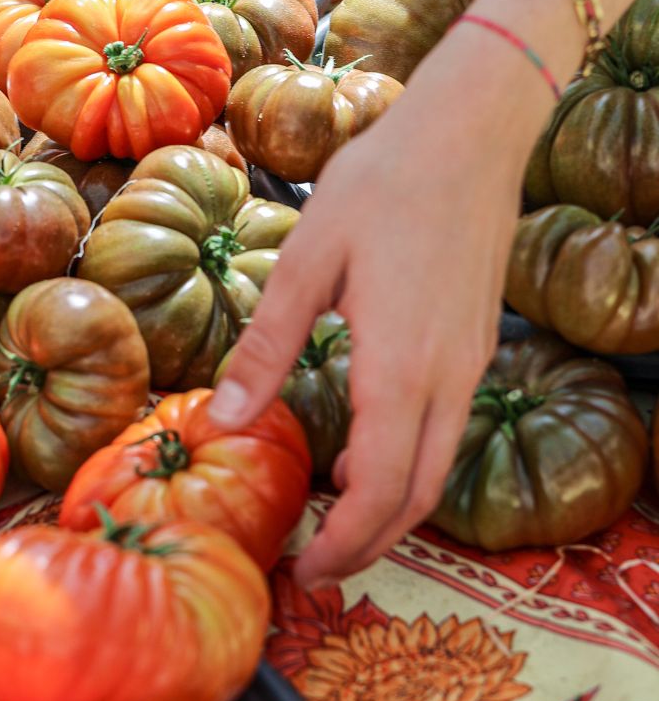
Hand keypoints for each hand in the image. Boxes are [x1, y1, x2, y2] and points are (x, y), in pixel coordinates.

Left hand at [209, 115, 521, 588]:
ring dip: (388, 510)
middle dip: (367, 544)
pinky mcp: (474, 345)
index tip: (303, 567)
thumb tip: (226, 418)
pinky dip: (406, 467)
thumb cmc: (381, 186)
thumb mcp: (306, 262)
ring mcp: (470, 364)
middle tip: (317, 565)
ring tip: (334, 521)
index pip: (377, 489)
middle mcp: (447, 379)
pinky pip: (445, 432)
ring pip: (437, 470)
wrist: (468, 134)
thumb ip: (266, 347)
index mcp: (401, 367)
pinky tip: (362, 453)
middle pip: (415, 497)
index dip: (342, 541)